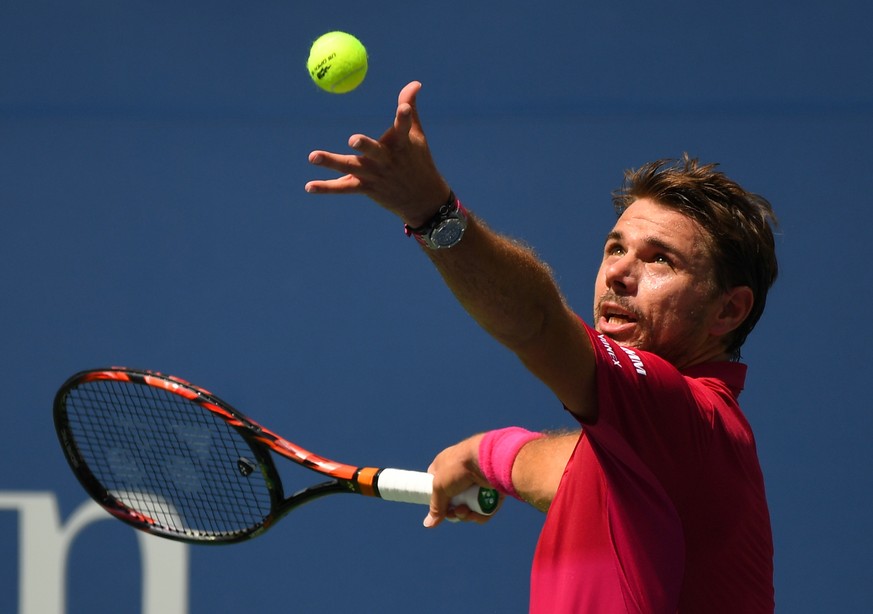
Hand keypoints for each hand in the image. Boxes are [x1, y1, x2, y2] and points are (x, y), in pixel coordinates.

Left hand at [305, 81, 451, 227]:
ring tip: (312, 156)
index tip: (404, 108)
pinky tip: (309, 186)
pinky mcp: (367, 188)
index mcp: (402, 144)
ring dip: (332, 162)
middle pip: (374, 151)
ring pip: (351, 168)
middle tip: (352, 139)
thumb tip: (415, 82)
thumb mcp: (415, 135)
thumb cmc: (418, 161)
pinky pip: (344, 188)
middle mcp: (387, 160)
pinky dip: (326, 188)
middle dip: (365, 146)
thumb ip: (409, 107)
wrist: (422, 199)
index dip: (404, 116)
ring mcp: (375, 175)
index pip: (404, 127)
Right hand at [423, 434, 500, 527]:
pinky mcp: (491, 491)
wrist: (486, 461)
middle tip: (455, 513)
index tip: (439, 510)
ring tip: (466, 511)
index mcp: (445, 467)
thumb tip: (428, 524)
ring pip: (470, 508)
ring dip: (466, 514)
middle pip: (454, 502)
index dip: (438, 499)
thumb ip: (435, 506)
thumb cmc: (458, 467)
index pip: (437, 486)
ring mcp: (476, 483)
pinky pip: (484, 509)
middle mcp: (461, 475)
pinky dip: (480, 514)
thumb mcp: (439, 486)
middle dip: (453, 512)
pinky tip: (477, 514)